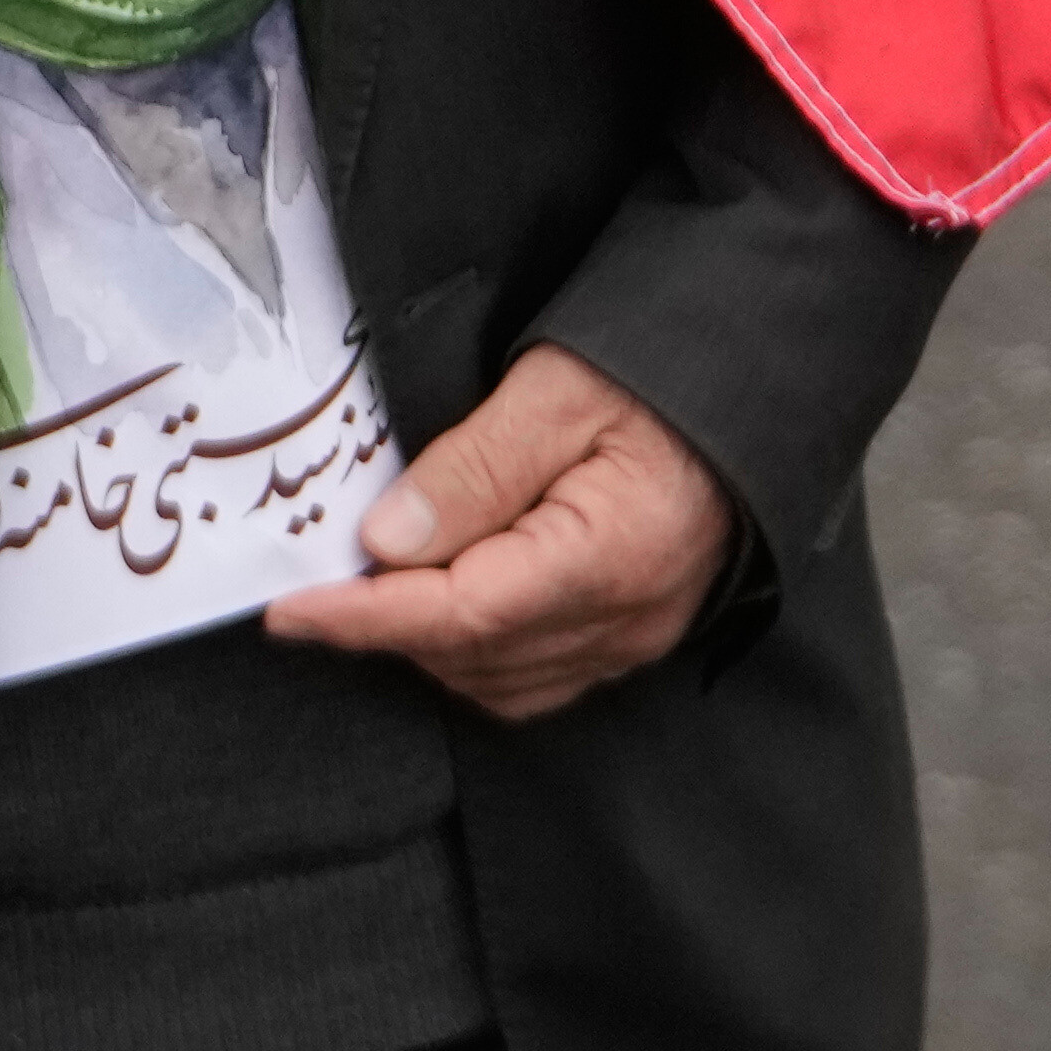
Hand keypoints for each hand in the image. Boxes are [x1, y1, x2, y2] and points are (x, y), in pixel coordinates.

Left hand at [268, 350, 732, 721]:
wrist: (760, 376)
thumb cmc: (663, 370)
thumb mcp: (556, 390)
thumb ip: (473, 468)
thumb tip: (388, 541)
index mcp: (607, 556)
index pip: (459, 614)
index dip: (365, 618)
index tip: (290, 610)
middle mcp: (625, 618)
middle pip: (472, 655)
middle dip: (387, 626)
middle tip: (319, 580)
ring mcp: (636, 636)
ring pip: (499, 680)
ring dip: (428, 645)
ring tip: (373, 590)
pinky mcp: (637, 633)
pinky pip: (537, 677)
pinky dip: (476, 655)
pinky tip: (444, 609)